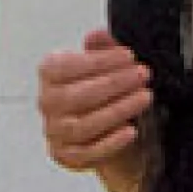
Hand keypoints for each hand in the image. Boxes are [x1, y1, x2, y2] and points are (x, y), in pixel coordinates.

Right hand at [36, 30, 152, 173]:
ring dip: (117, 110)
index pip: (61, 68)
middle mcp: (48, 105)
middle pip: (72, 97)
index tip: (127, 56)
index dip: (96, 62)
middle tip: (141, 75)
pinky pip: (87, 153)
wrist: (112, 130)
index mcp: (51, 77)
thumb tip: (96, 34)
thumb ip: (102, 50)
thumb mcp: (108, 67)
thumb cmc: (107, 93)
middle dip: (112, 84)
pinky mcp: (68, 156)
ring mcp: (56, 133)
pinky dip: (111, 142)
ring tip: (144, 97)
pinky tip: (131, 130)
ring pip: (81, 126)